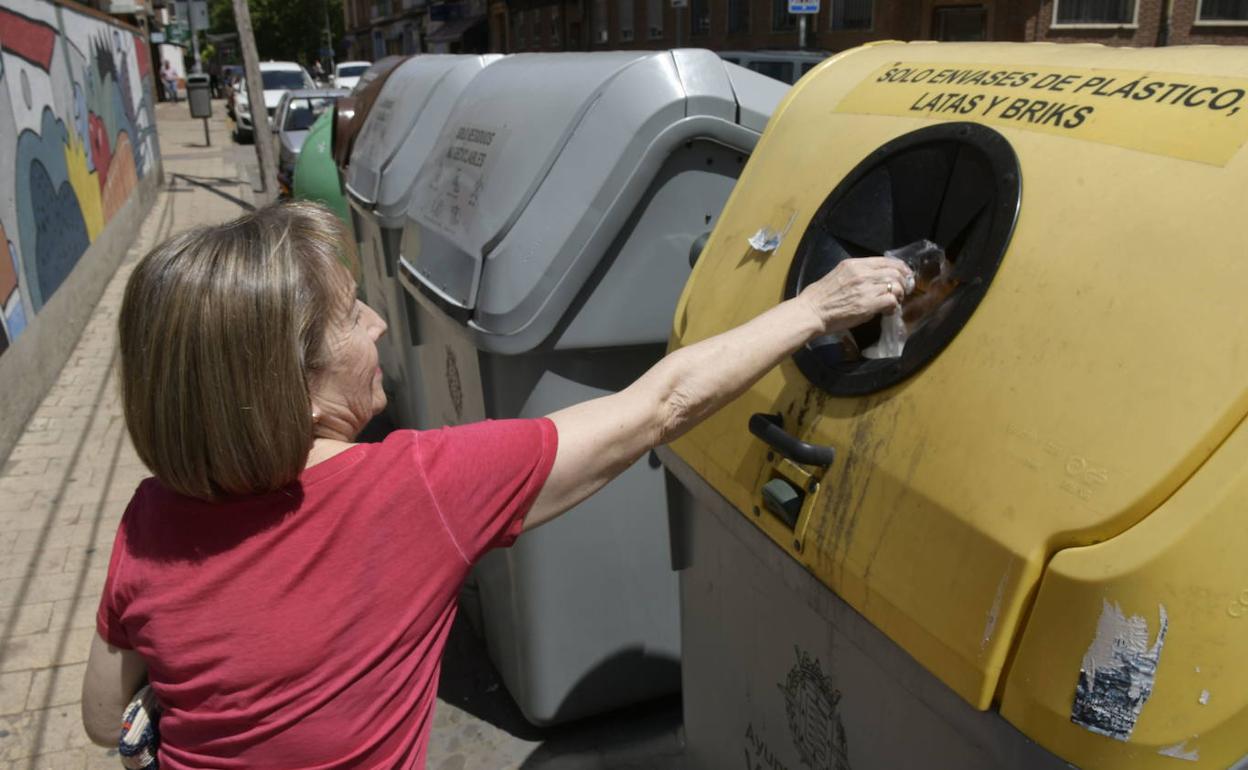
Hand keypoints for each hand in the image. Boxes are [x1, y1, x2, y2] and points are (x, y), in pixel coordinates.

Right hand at [798, 257, 912, 333]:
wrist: (812, 311)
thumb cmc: (821, 297)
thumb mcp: (838, 275)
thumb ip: (857, 274)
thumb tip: (874, 279)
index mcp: (854, 264)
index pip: (886, 260)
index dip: (900, 268)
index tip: (904, 275)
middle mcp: (862, 272)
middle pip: (895, 272)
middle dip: (902, 283)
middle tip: (901, 292)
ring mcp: (866, 287)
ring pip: (896, 286)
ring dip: (898, 296)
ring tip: (893, 303)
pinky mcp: (868, 303)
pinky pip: (891, 300)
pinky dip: (893, 306)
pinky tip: (887, 311)